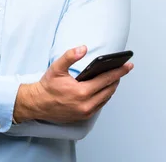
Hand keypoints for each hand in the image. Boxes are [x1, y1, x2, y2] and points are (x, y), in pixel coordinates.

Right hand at [13, 46, 132, 123]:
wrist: (37, 104)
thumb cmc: (47, 86)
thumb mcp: (57, 67)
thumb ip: (70, 56)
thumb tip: (83, 48)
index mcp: (82, 92)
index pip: (106, 79)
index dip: (119, 71)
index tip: (128, 65)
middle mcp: (86, 104)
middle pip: (109, 90)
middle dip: (117, 78)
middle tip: (124, 69)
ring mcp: (86, 112)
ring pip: (106, 98)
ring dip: (111, 88)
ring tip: (115, 77)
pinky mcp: (84, 116)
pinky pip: (99, 105)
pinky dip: (104, 96)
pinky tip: (104, 88)